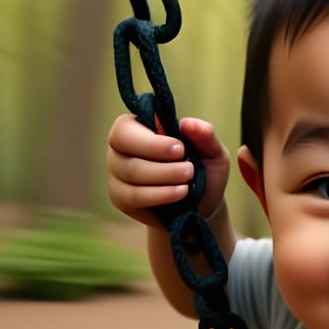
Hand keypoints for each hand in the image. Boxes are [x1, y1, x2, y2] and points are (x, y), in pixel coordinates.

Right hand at [106, 113, 229, 226]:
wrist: (201, 204)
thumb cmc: (203, 170)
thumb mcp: (211, 151)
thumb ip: (204, 135)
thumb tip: (188, 123)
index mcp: (137, 127)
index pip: (125, 128)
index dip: (151, 140)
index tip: (180, 149)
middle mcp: (120, 148)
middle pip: (123, 148)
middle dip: (159, 159)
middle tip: (189, 169)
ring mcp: (117, 174)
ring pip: (130, 172)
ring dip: (163, 177)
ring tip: (188, 181)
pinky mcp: (121, 198)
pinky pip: (132, 196)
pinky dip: (159, 195)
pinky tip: (179, 193)